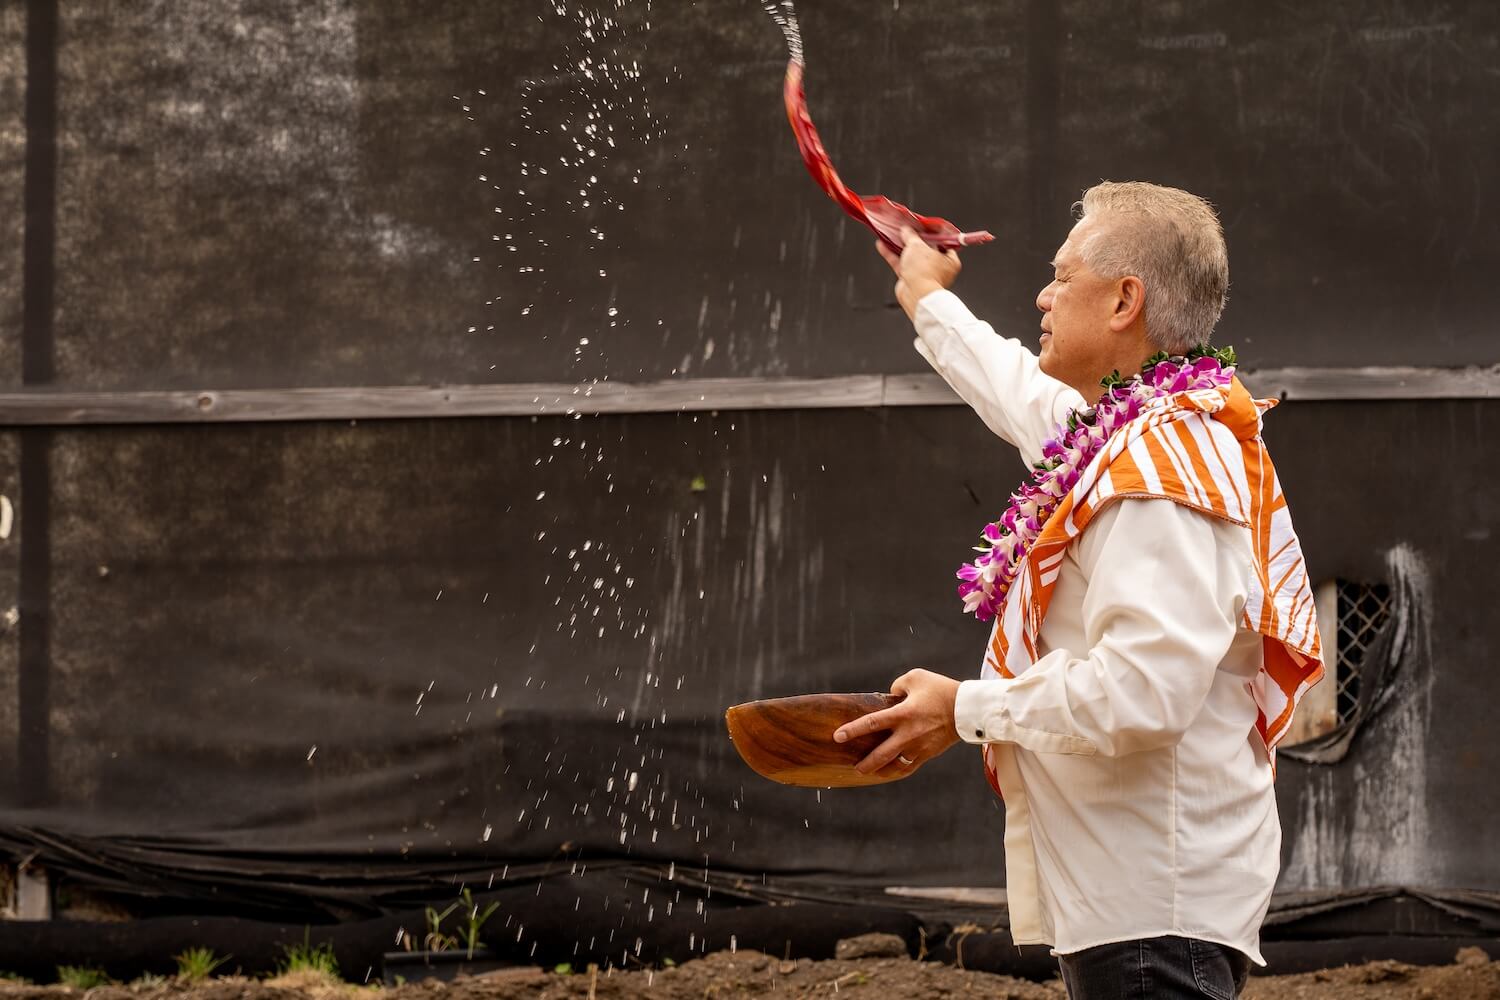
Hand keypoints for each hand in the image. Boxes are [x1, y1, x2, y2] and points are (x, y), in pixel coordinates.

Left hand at [834, 668, 962, 775]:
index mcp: (903, 714)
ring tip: (867, 772)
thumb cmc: (940, 690)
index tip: (837, 736)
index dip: (853, 730)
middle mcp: (908, 734)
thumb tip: (889, 695)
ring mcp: (918, 747)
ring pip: (895, 765)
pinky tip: (889, 772)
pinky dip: (897, 771)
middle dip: (865, 762)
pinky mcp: (928, 754)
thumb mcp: (916, 677)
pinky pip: (909, 767)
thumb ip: (898, 685)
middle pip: (881, 753)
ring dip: (879, 770)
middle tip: (853, 767)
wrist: (967, 709)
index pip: (872, 723)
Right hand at [876, 228, 961, 320]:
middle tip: (904, 230)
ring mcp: (923, 273)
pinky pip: (901, 264)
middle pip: (924, 248)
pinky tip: (883, 246)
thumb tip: (906, 230)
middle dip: (912, 239)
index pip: (941, 241)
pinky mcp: (910, 279)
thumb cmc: (925, 273)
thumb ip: (911, 236)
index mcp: (949, 259)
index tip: (920, 226)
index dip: (929, 233)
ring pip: (910, 256)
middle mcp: (938, 267)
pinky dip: (892, 255)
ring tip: (891, 235)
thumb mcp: (918, 246)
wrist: (916, 295)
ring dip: (900, 246)